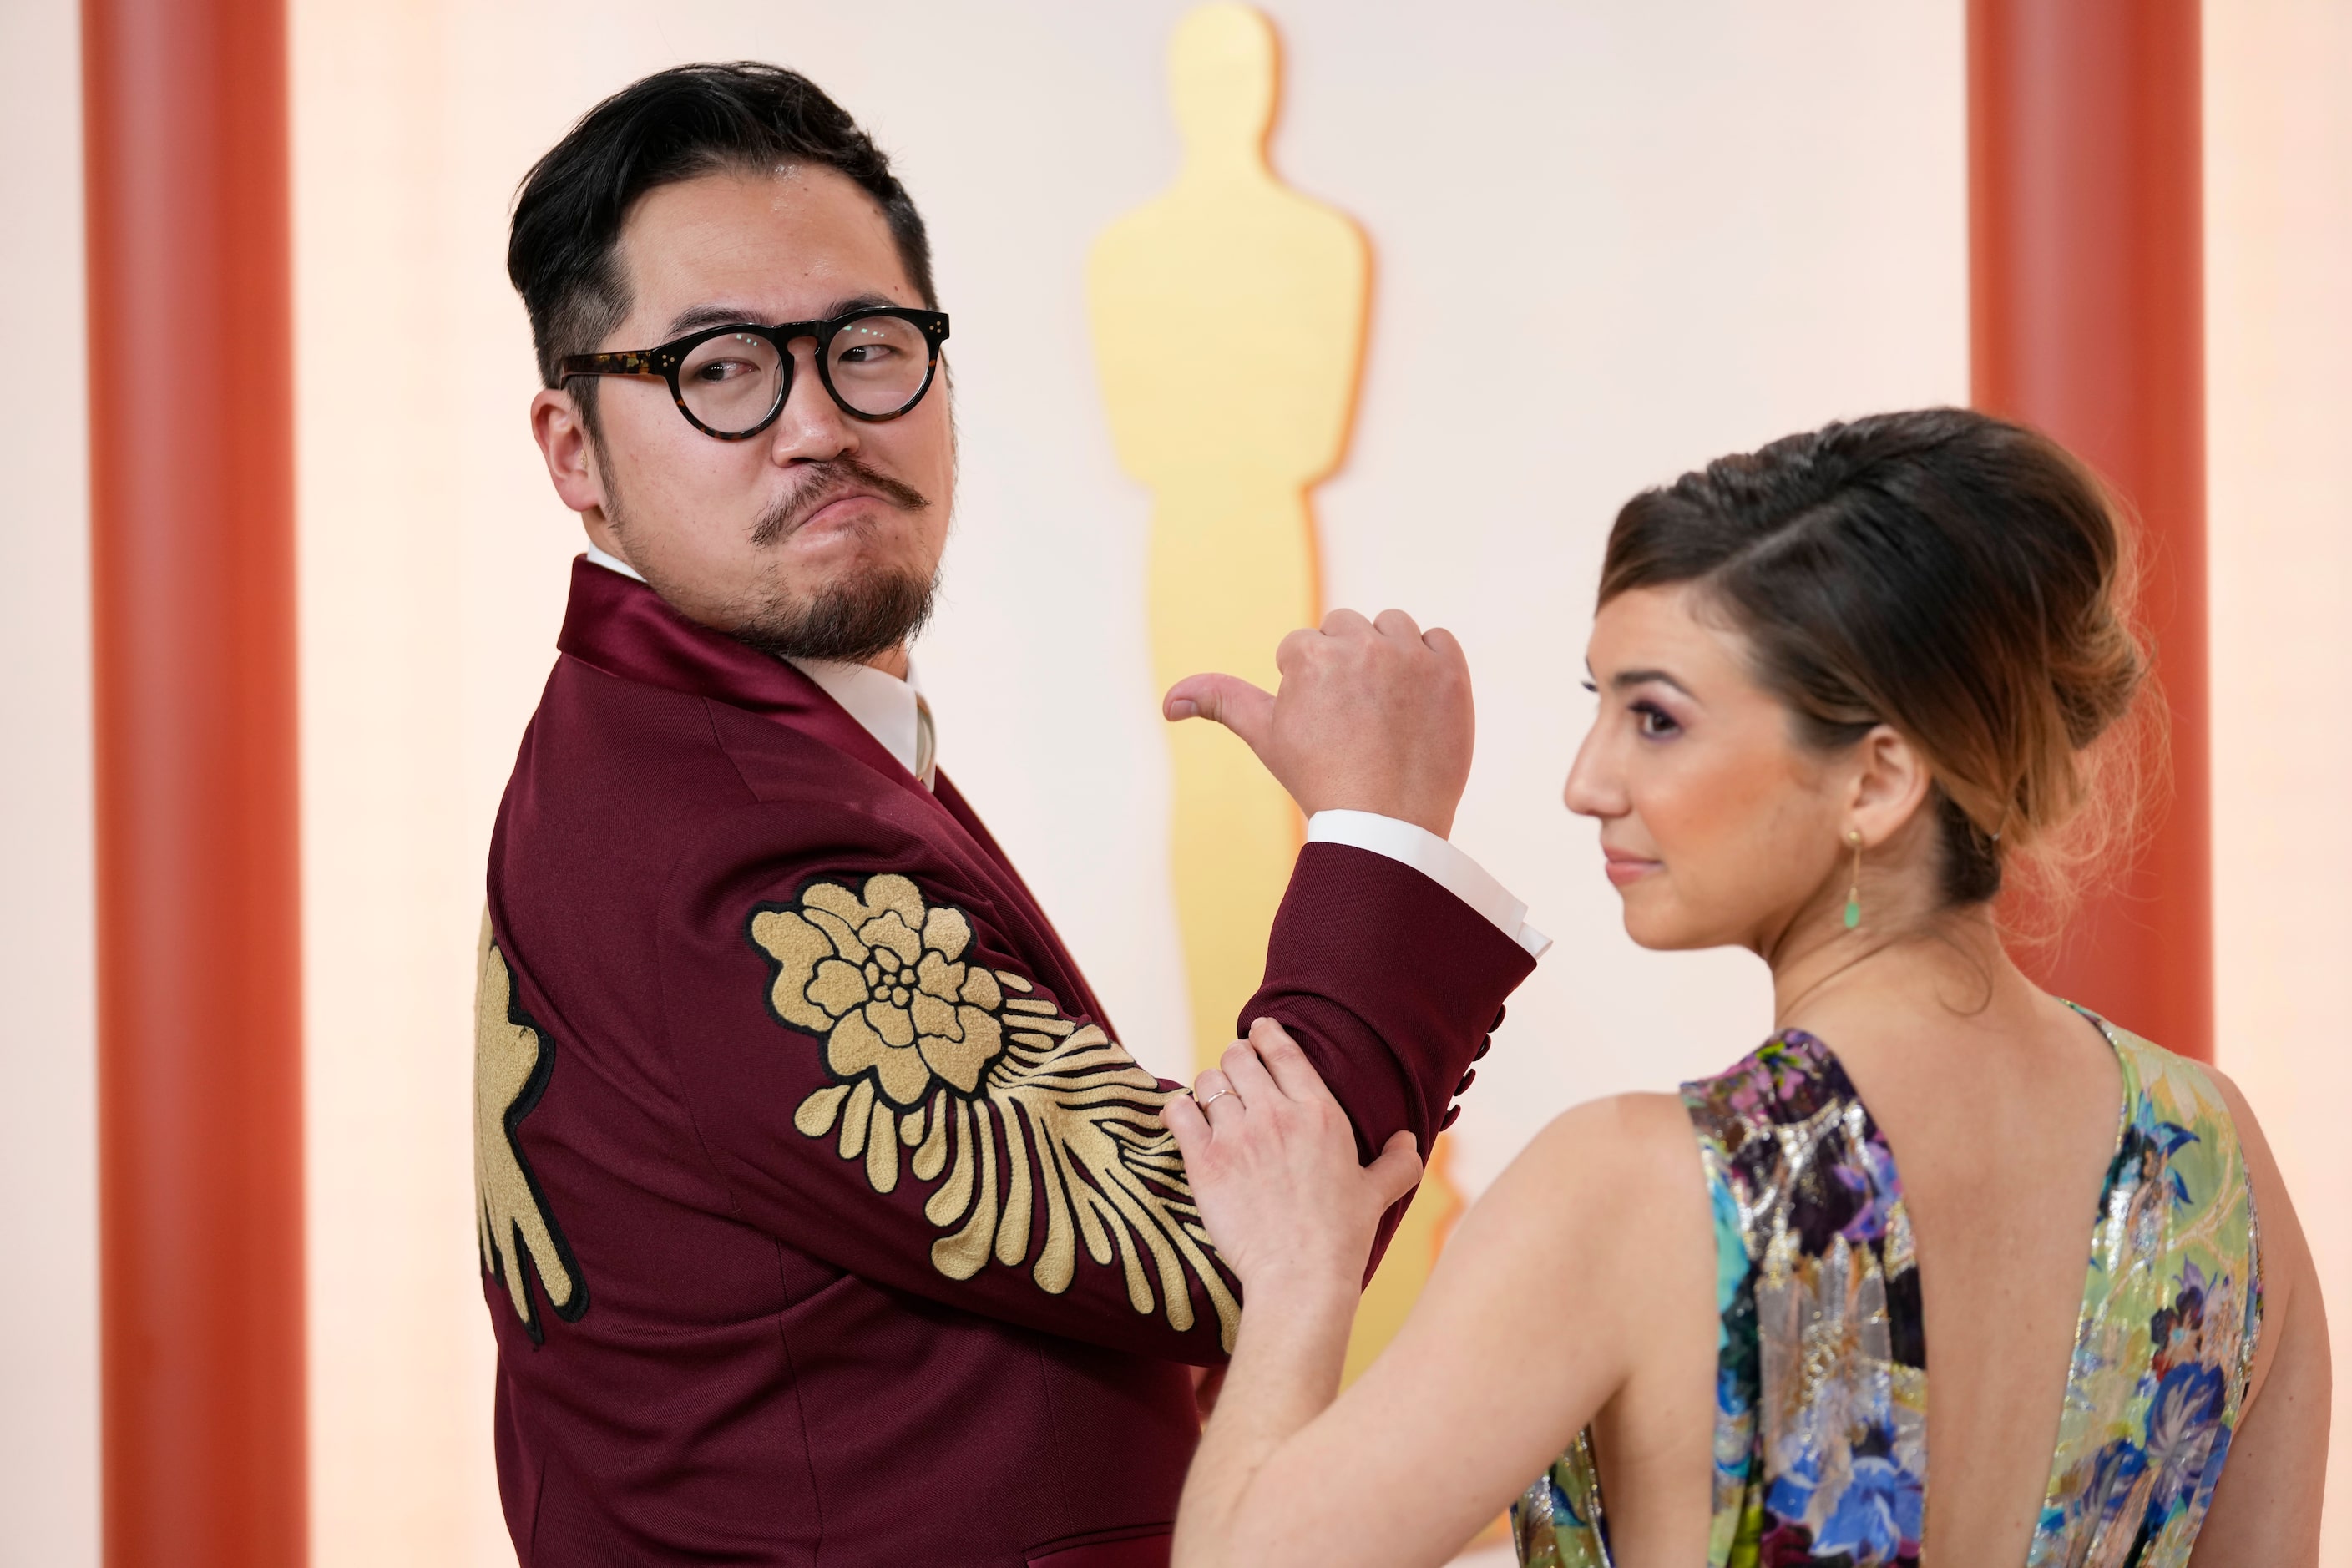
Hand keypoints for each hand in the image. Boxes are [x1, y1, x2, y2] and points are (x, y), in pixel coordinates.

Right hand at [1162, 608, 1473, 839]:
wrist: (1389, 825)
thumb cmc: (1320, 780)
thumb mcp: (1265, 737)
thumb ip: (1220, 701)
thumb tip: (1170, 702)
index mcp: (1311, 655)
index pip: (1304, 646)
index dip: (1308, 688)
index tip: (1321, 725)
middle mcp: (1362, 645)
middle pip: (1347, 628)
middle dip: (1345, 663)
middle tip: (1352, 718)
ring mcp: (1411, 657)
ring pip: (1393, 626)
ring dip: (1388, 654)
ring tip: (1384, 708)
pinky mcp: (1452, 672)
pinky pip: (1439, 640)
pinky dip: (1431, 663)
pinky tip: (1416, 704)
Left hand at [1162, 1018, 1423, 1296]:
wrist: (1301, 1278)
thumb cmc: (1342, 1238)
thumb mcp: (1379, 1194)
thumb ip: (1398, 1161)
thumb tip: (1409, 1139)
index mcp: (1320, 1112)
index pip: (1283, 1050)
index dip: (1265, 1034)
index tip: (1258, 1031)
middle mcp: (1276, 1114)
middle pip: (1238, 1057)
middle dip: (1235, 1060)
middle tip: (1234, 1075)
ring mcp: (1238, 1136)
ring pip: (1208, 1082)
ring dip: (1209, 1089)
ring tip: (1212, 1104)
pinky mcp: (1205, 1162)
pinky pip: (1178, 1113)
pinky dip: (1177, 1111)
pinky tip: (1182, 1121)